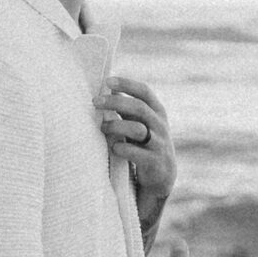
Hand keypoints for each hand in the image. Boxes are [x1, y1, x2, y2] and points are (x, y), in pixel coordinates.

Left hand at [95, 76, 175, 198]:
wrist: (163, 174)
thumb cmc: (145, 143)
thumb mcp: (140, 122)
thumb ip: (127, 108)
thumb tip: (108, 89)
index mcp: (157, 112)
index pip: (144, 92)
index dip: (127, 84)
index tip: (107, 82)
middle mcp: (160, 125)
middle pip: (139, 108)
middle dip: (115, 103)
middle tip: (95, 102)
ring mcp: (159, 144)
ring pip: (137, 129)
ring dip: (116, 126)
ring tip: (102, 128)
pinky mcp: (154, 161)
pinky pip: (136, 152)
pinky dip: (121, 148)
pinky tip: (114, 147)